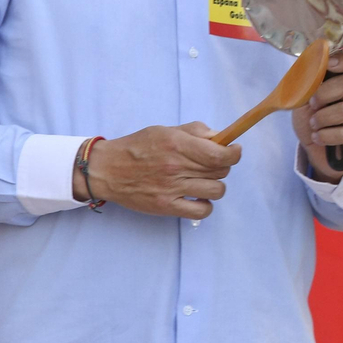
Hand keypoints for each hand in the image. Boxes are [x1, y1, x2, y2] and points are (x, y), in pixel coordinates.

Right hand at [76, 123, 240, 218]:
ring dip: (215, 185)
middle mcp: (177, 168)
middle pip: (221, 171)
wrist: (107, 170)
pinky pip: (202, 211)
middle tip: (210, 164)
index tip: (233, 151)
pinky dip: (205, 205)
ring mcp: (173, 189)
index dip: (234, 153)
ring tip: (203, 181)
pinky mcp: (167, 207)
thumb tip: (221, 138)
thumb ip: (195, 131)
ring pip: (217, 191)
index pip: (221, 154)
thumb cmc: (138, 147)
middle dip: (222, 165)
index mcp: (178, 145)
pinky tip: (197, 197)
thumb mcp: (165, 130)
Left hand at [291, 52, 342, 183]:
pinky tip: (319, 138)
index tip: (328, 64)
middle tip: (312, 104)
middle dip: (323, 94)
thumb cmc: (313, 121)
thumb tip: (307, 66)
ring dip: (322, 118)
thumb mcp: (304, 99)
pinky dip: (326, 136)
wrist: (315, 152)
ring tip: (314, 125)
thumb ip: (308, 83)